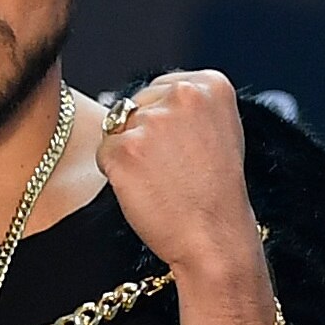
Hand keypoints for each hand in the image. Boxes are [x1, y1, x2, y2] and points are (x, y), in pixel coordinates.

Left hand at [95, 69, 267, 294]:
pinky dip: (117, 174)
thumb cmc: (217, 195)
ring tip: (162, 180)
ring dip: (131, 155)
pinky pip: (103, 153)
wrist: (216, 239)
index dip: (166, 124)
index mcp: (211, 85)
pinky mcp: (125, 149)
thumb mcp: (220, 133)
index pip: (160, 89)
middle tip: (174, 169)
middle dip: (145, 135)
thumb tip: (148, 99)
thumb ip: (189, 108)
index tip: (186, 149)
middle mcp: (182, 94)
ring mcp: (152, 121)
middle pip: (136, 104)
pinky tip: (146, 189)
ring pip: (117, 127)